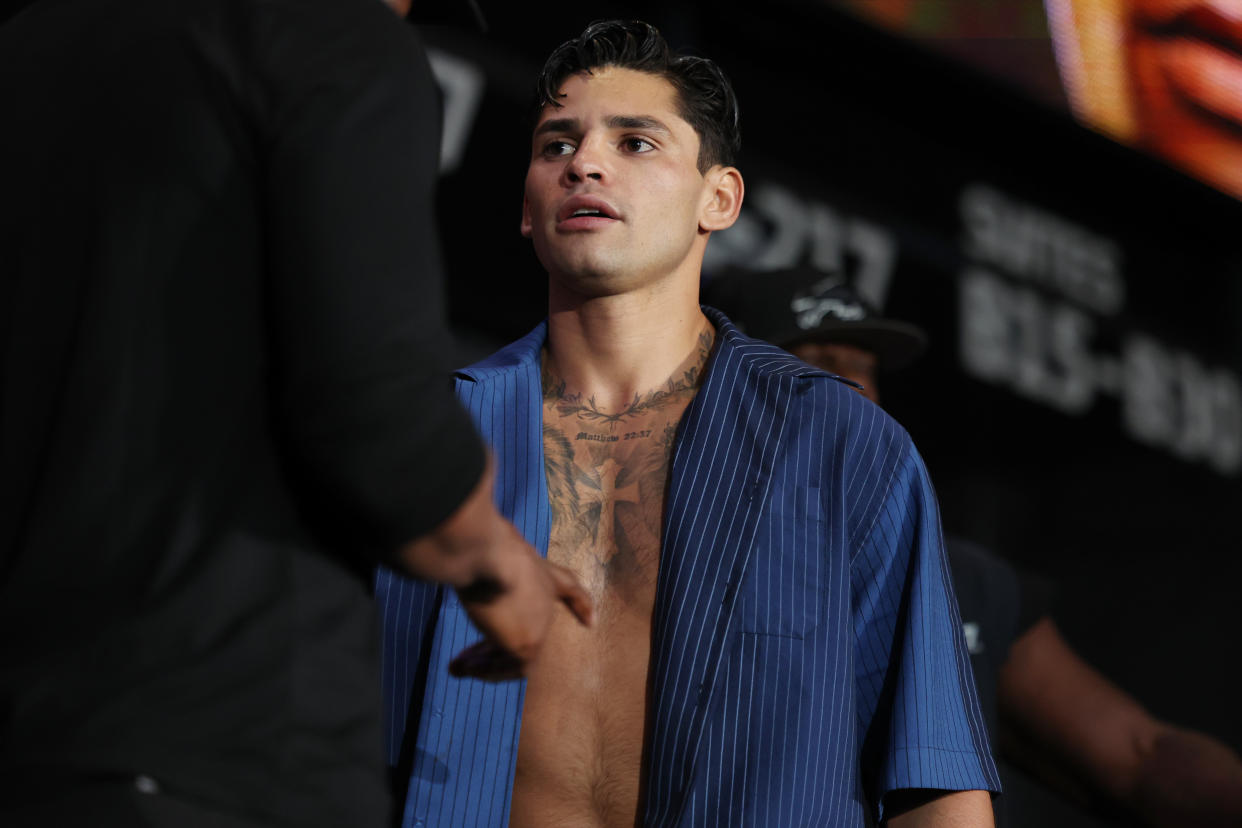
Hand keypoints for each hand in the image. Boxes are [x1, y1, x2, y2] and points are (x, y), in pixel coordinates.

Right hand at [395, 454, 591, 680]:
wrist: (479, 549)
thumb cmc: (473, 535)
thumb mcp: (479, 538)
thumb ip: (473, 541)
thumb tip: (446, 522)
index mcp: (538, 568)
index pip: (567, 584)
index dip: (580, 603)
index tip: (590, 620)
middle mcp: (544, 596)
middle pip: (534, 630)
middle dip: (497, 649)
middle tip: (468, 658)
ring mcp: (540, 621)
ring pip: (519, 654)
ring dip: (486, 663)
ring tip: (459, 665)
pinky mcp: (527, 643)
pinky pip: (510, 669)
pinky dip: (487, 671)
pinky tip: (463, 666)